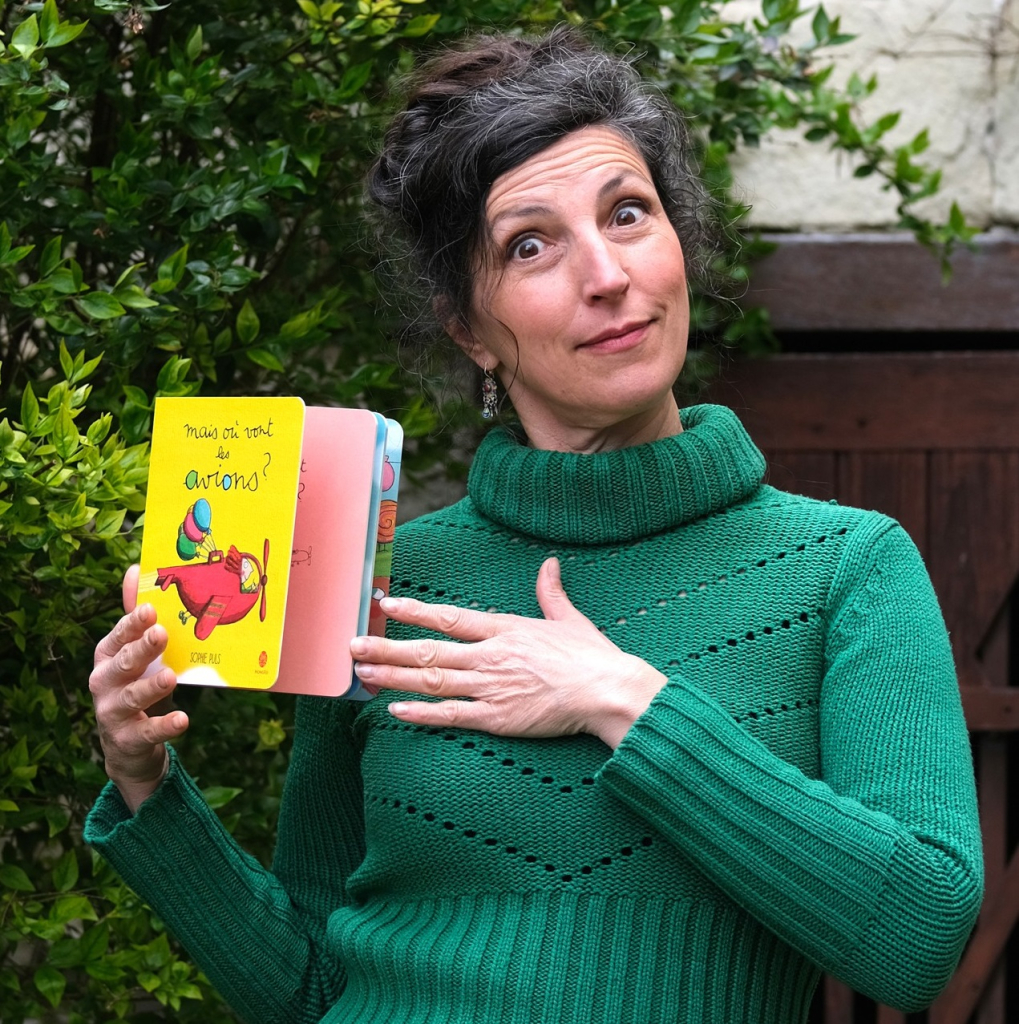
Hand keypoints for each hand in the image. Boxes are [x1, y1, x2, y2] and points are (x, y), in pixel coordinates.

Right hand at [89, 564, 188, 812]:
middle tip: (162, 634)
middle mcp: (104, 681)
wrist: (130, 744)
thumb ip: (137, 616)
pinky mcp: (128, 739)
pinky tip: (182, 719)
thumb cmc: (137, 684)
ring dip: (150, 686)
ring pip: (131, 697)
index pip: (119, 635)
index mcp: (108, 654)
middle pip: (123, 662)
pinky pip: (147, 731)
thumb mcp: (137, 651)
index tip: (151, 609)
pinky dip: (164, 725)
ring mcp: (112, 712)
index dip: (133, 623)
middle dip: (141, 648)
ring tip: (170, 676)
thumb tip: (135, 569)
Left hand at [350, 557, 665, 747]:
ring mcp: (490, 687)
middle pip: (427, 651)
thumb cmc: (590, 656)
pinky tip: (395, 710)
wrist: (607, 691)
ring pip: (431, 681)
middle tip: (353, 647)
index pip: (449, 618)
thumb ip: (550, 592)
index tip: (387, 605)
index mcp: (504, 629)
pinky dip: (421, 712)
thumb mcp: (569, 619)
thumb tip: (549, 565)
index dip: (415, 611)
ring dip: (393, 677)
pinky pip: (450, 715)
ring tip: (363, 674)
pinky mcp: (496, 718)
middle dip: (387, 648)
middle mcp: (490, 655)